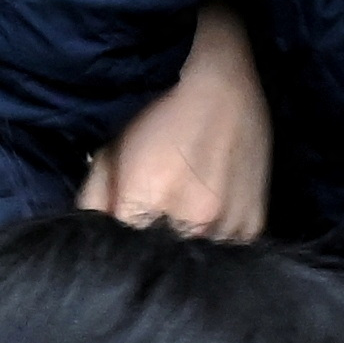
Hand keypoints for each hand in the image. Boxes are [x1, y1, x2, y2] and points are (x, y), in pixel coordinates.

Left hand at [79, 4, 271, 240]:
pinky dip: (213, 244)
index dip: (118, 251)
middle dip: (149, 253)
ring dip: (184, 250)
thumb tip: (90, 237)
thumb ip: (93, 200)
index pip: (122, 255)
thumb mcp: (111, 148)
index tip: (119, 239)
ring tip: (179, 219)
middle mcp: (191, 220)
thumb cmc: (159, 110)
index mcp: (147, 200)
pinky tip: (206, 217)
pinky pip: (228, 254)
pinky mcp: (254, 225)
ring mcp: (227, 225)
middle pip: (160, 264)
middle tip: (149, 226)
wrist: (221, 78)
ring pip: (195, 263)